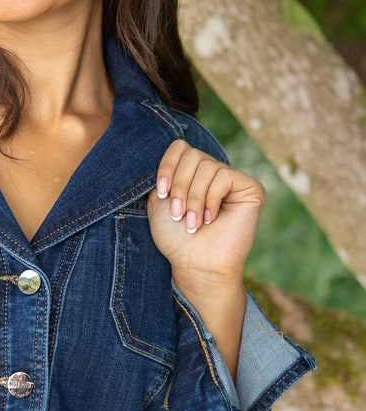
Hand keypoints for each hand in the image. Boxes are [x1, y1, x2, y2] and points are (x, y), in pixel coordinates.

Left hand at [147, 140, 264, 377]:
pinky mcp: (251, 188)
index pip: (179, 147)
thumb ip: (165, 171)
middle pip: (192, 154)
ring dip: (193, 198)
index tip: (160, 192)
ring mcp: (233, 180)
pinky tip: (211, 219)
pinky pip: (224, 176)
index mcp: (192, 173)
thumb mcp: (160, 200)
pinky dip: (211, 199)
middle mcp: (213, 172)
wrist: (195, 264)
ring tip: (193, 223)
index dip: (167, 165)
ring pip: (206, 166)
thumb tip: (173, 146)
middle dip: (179, 185)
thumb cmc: (176, 238)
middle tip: (178, 213)